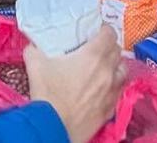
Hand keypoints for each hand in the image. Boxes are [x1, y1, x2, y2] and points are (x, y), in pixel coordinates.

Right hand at [25, 25, 123, 142]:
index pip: (109, 34)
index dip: (104, 29)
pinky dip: (114, 85)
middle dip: (109, 46)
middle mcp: (107, 71)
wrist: (53, 126)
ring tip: (105, 67)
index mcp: (93, 56)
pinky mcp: (111, 107)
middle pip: (117, 51)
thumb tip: (33, 45)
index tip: (97, 31)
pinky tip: (104, 88)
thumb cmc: (48, 94)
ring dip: (115, 65)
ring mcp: (111, 90)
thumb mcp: (35, 64)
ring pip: (123, 70)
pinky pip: (119, 91)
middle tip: (98, 48)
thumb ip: (34, 49)